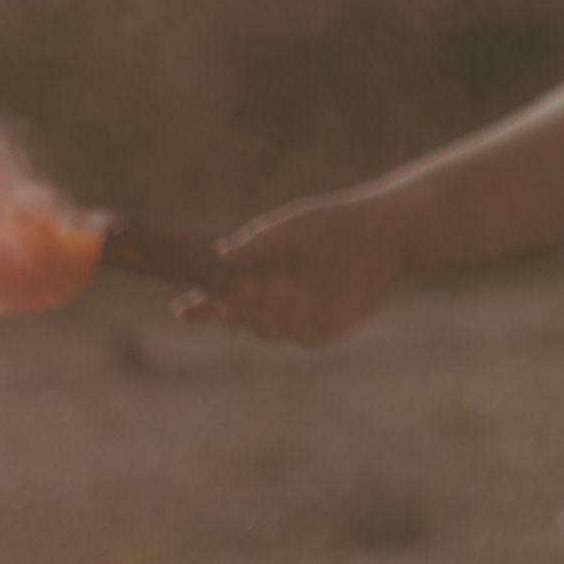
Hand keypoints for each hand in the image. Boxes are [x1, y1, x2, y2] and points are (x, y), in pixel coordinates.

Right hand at [178, 190, 412, 351]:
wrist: (382, 234)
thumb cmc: (333, 225)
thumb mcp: (291, 229)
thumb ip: (256, 244)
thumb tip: (218, 254)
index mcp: (260, 273)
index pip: (221, 296)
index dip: (200, 307)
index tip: (181, 310)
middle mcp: (276, 299)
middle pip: (241, 319)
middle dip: (238, 307)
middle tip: (243, 288)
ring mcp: (301, 317)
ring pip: (270, 332)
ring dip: (272, 311)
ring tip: (285, 283)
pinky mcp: (329, 329)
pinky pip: (306, 338)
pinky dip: (303, 319)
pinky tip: (308, 295)